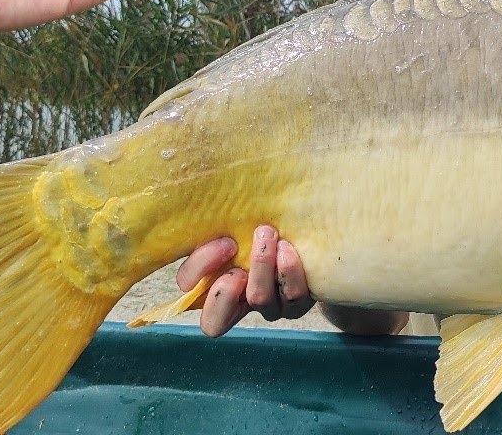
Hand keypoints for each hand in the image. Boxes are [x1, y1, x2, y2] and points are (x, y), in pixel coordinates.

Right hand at [176, 225, 314, 336]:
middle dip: (222, 292)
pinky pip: (291, 296)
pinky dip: (288, 271)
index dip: (198, 269)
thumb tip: (193, 177)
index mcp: (212, 277)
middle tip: (235, 258)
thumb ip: (219, 217)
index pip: (189, 286)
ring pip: (258, 300)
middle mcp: (237, 300)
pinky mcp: (296, 304)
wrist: (312, 230)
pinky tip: (289, 247)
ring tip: (268, 234)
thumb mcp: (240, 218)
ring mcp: (267, 306)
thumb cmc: (268, 219)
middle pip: (213, 323)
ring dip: (260, 266)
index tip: (225, 242)